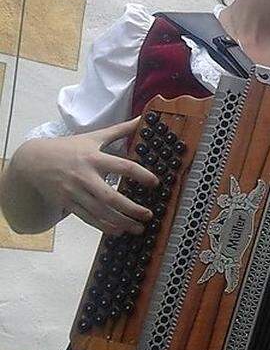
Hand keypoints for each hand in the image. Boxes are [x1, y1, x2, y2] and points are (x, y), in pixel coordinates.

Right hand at [13, 117, 158, 233]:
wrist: (33, 161)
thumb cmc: (68, 148)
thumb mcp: (94, 136)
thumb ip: (120, 130)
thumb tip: (143, 118)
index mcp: (94, 158)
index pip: (123, 166)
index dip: (141, 175)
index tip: (156, 183)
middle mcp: (84, 177)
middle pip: (110, 197)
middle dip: (131, 208)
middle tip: (148, 214)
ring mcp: (74, 192)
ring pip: (99, 212)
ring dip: (120, 222)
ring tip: (138, 228)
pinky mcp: (67, 203)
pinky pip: (87, 218)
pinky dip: (103, 226)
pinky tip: (118, 231)